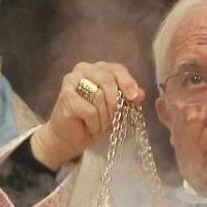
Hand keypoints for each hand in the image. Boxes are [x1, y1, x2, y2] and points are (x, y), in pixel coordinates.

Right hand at [31, 61, 145, 170]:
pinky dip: (94, 123)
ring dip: (104, 117)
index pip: (117, 69)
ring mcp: (72, 81)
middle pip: (108, 80)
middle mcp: (84, 69)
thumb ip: (129, 99)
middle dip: (115, 103)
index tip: (135, 98)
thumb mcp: (118, 109)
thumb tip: (140, 94)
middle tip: (115, 118)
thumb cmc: (96, 120)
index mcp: (99, 69)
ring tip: (100, 124)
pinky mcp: (66, 96)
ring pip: (99, 96)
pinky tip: (89, 126)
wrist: (72, 137)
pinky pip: (90, 110)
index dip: (128, 83)